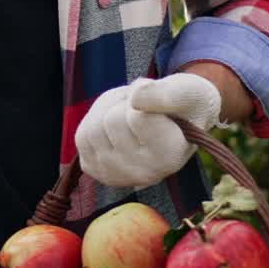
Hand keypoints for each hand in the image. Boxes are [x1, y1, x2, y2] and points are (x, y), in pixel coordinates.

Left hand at [75, 74, 221, 187]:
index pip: (136, 116)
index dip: (144, 96)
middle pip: (111, 120)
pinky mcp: (98, 172)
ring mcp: (118, 176)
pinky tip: (116, 127)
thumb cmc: (186, 103)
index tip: (159, 101)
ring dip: (108, 110)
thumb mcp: (186, 91)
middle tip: (144, 106)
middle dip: (124, 102)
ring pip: (92, 128)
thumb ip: (165, 94)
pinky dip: (96, 122)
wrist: (179, 122)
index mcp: (170, 157)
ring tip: (131, 114)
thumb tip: (135, 98)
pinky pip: (82, 137)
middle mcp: (145, 174)